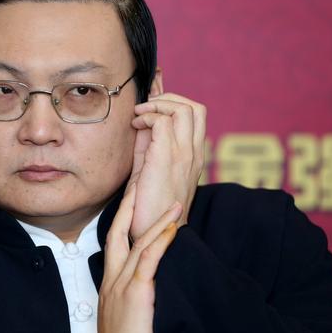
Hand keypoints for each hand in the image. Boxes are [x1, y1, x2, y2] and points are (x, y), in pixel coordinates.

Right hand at [98, 184, 181, 332]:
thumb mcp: (121, 316)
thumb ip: (129, 298)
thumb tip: (145, 288)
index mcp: (108, 286)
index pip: (113, 243)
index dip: (121, 220)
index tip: (131, 201)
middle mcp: (110, 281)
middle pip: (116, 232)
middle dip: (128, 206)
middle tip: (139, 182)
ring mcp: (120, 286)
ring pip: (137, 242)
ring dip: (157, 220)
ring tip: (175, 203)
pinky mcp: (135, 294)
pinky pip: (148, 261)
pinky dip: (161, 241)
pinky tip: (173, 228)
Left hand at [128, 93, 205, 237]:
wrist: (153, 234)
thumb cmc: (149, 205)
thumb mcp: (152, 168)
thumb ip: (151, 144)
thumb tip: (143, 122)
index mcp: (193, 155)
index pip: (196, 115)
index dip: (174, 103)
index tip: (151, 108)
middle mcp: (193, 153)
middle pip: (195, 107)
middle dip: (168, 98)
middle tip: (146, 107)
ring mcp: (183, 155)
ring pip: (183, 108)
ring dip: (157, 104)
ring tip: (140, 114)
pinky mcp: (166, 159)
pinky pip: (162, 122)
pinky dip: (147, 117)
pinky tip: (135, 126)